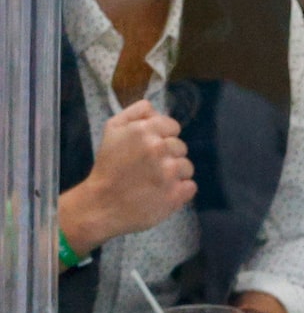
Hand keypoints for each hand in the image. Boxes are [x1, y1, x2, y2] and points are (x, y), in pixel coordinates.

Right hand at [56, 100, 194, 256]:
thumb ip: (135, 113)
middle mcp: (158, 148)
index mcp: (143, 130)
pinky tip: (163, 192)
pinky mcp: (176, 194)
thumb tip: (155, 109)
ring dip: (176, 173)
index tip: (153, 147)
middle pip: (181, 146)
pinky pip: (191, 186)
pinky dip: (180, 190)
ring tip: (157, 179)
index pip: (172, 126)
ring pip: (188, 166)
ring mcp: (169, 173)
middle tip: (151, 166)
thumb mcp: (112, 129)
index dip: (164, 136)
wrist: (104, 202)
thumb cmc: (108, 165)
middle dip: (169, 155)